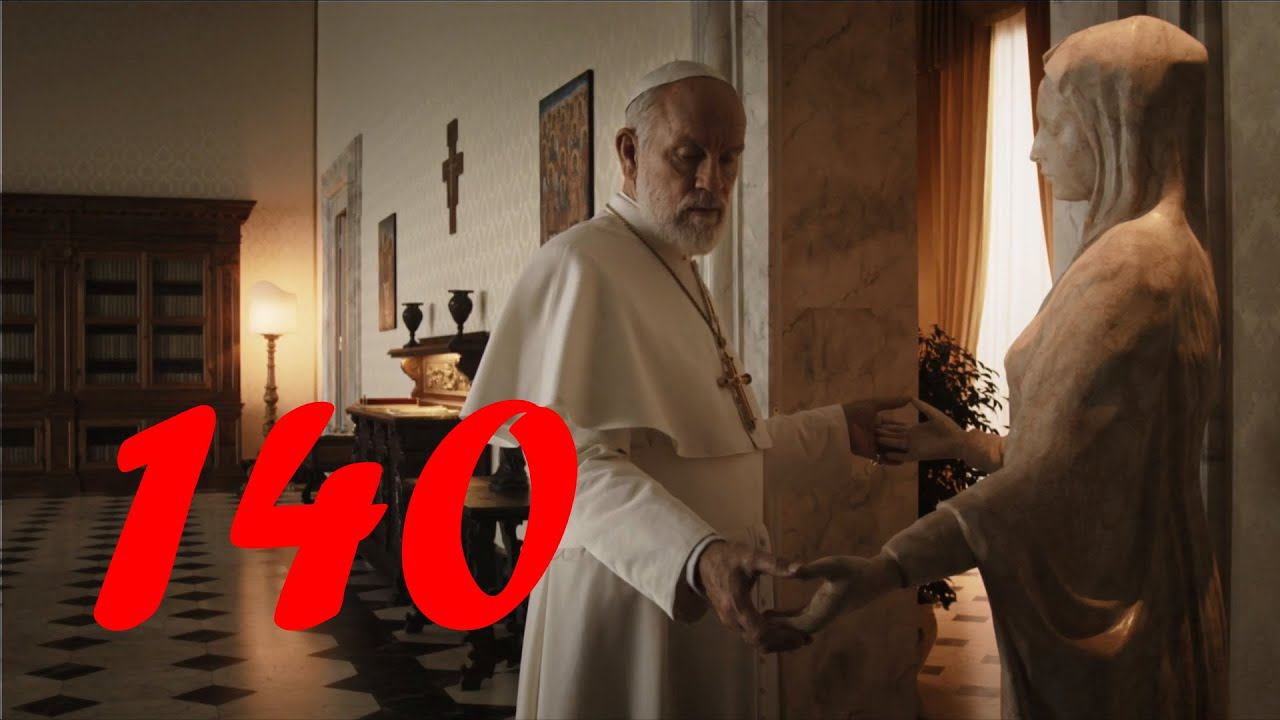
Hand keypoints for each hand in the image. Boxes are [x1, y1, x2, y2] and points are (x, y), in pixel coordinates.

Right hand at [696, 540, 811, 652]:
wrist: (704, 561)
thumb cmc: (728, 557)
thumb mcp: (752, 556)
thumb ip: (776, 564)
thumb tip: (801, 568)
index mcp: (736, 605)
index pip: (760, 634)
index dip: (783, 639)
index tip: (802, 637)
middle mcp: (731, 619)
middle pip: (760, 643)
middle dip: (784, 643)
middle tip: (806, 638)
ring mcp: (730, 622)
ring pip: (755, 642)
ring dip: (777, 642)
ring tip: (799, 636)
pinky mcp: (731, 621)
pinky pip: (751, 635)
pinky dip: (768, 636)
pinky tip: (783, 629)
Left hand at [768, 553, 902, 634]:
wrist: (880, 576)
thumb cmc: (858, 569)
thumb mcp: (834, 565)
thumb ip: (813, 569)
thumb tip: (793, 571)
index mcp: (826, 610)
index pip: (798, 625)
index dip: (779, 626)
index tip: (759, 621)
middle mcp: (824, 616)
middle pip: (795, 631)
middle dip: (775, 630)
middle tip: (751, 623)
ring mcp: (825, 613)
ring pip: (798, 627)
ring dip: (780, 626)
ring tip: (759, 619)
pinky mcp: (826, 608)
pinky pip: (803, 617)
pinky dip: (789, 618)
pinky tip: (775, 613)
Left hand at [842, 396, 910, 459]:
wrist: (841, 424)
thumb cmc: (856, 412)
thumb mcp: (875, 404)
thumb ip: (891, 403)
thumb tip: (909, 397)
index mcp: (875, 420)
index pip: (891, 424)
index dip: (901, 426)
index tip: (913, 428)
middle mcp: (874, 432)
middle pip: (891, 437)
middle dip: (902, 439)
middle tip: (917, 442)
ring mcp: (871, 443)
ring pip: (888, 448)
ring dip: (898, 451)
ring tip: (913, 454)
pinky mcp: (868, 452)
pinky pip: (881, 457)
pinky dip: (890, 460)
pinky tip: (902, 462)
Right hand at [876, 397, 964, 463]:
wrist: (958, 441)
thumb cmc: (948, 427)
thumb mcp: (933, 414)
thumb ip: (921, 406)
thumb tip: (910, 397)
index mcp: (915, 430)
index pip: (897, 428)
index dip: (887, 426)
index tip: (875, 422)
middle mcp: (912, 439)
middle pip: (893, 437)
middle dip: (882, 434)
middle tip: (869, 431)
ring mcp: (914, 447)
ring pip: (896, 445)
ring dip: (886, 444)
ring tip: (874, 441)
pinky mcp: (918, 455)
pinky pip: (903, 456)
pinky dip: (895, 456)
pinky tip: (885, 455)